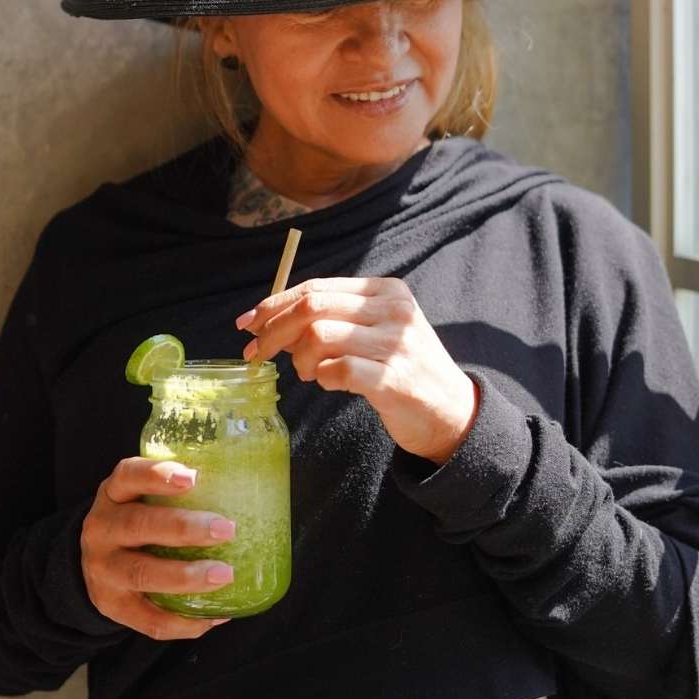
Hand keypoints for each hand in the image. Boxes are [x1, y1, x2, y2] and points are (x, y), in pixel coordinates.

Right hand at [80, 457, 237, 639]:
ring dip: (186, 576)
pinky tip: (214, 616)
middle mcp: (101, 529)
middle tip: (226, 530)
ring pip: (142, 573)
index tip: (191, 478)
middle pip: (138, 526)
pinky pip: (148, 619)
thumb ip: (180, 492)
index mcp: (114, 495)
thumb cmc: (138, 522)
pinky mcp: (112, 606)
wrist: (93, 563)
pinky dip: (184, 621)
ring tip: (224, 575)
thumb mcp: (143, 498)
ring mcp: (103, 570)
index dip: (157, 476)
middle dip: (183, 528)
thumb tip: (253, 489)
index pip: (127, 476)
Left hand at [235, 276, 479, 464]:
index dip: (275, 304)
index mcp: (385, 291)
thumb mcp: (376, 330)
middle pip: (312, 306)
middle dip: (273, 330)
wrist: (450, 411)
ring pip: (319, 336)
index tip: (248, 324)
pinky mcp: (393, 380)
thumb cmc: (402, 369)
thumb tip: (270, 320)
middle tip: (256, 354)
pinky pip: (336, 370)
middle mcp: (392, 311)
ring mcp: (395, 344)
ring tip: (308, 374)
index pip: (316, 288)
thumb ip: (334, 319)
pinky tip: (330, 383)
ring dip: (300, 360)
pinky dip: (322, 378)